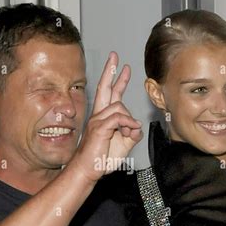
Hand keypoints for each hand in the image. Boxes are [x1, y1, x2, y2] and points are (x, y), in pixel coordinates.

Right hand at [70, 52, 142, 181]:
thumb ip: (132, 132)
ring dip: (128, 121)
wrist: (89, 170)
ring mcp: (97, 120)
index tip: (123, 67)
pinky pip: (119, 118)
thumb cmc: (102, 158)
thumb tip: (136, 125)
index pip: (110, 94)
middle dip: (111, 71)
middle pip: (105, 88)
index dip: (117, 80)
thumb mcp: (124, 144)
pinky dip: (127, 124)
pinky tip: (127, 131)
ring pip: (119, 107)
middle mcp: (99, 115)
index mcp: (104, 118)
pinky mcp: (99, 127)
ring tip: (126, 134)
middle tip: (115, 56)